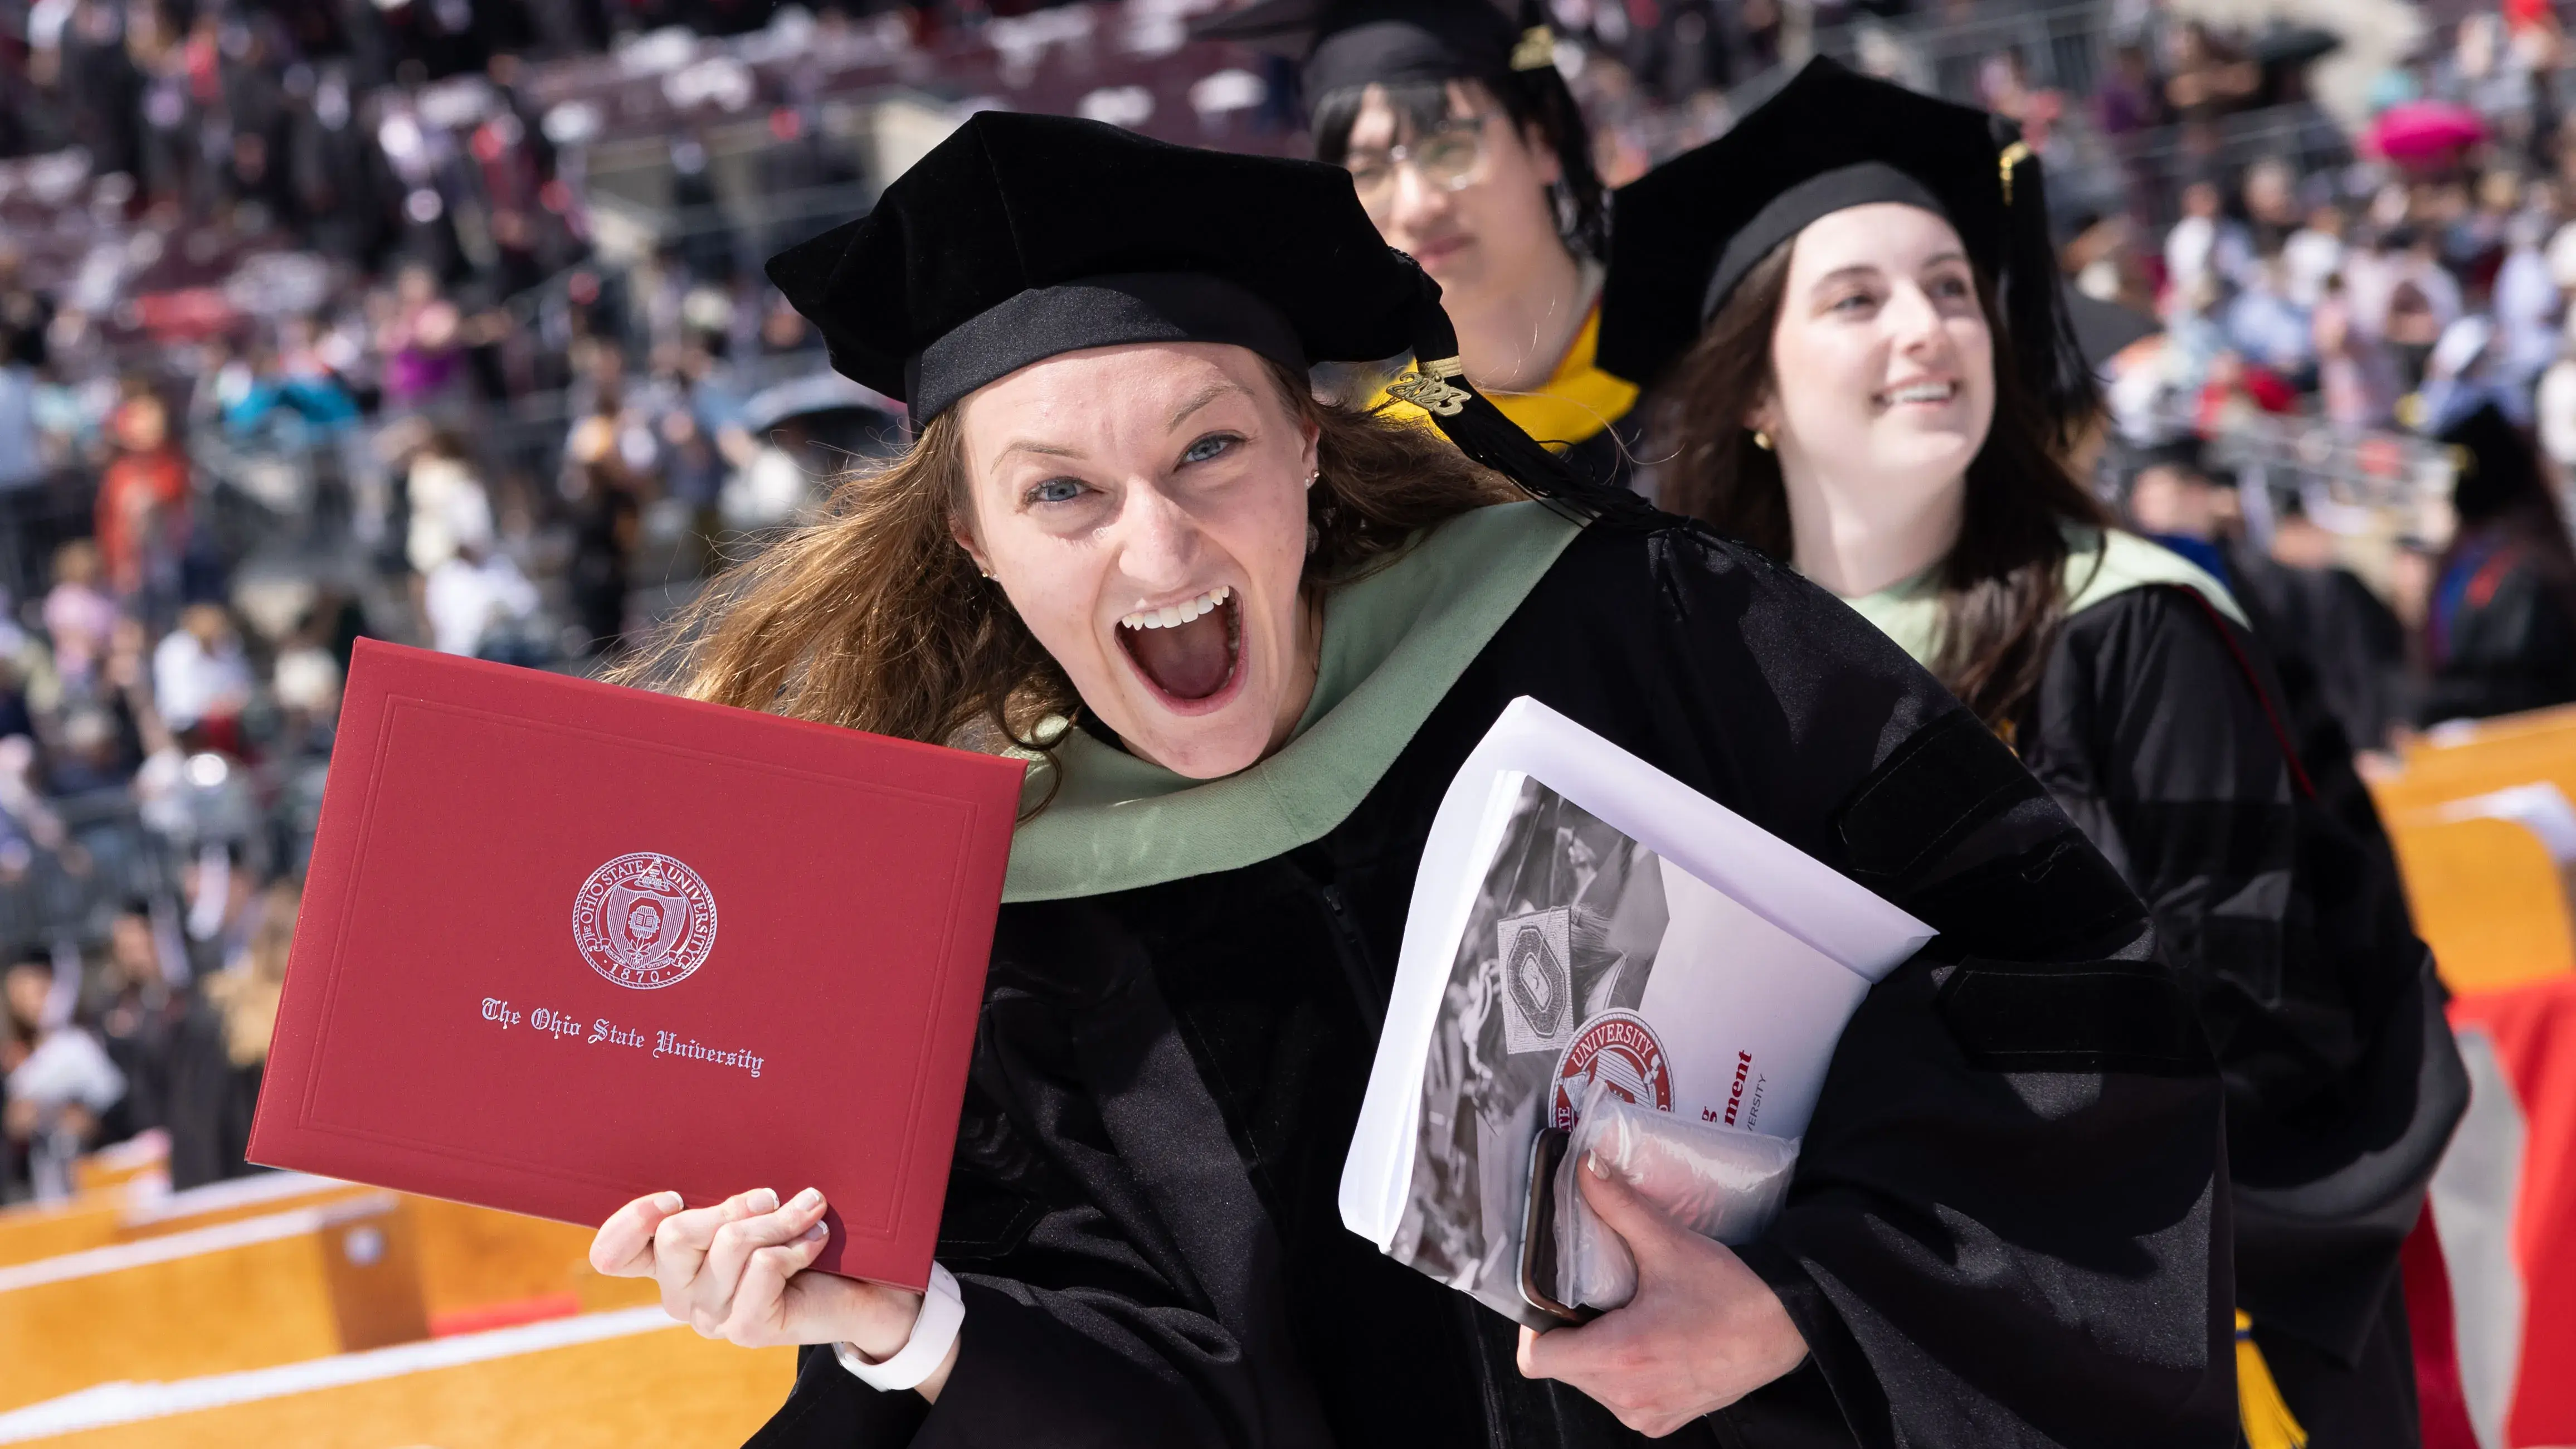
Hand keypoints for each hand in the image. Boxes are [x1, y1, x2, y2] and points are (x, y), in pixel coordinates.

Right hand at [591, 1188, 956, 1397]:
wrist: (862, 1287)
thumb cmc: (802, 1233)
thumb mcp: (756, 1204)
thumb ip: (724, 1192)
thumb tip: (712, 1151)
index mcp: (670, 1260)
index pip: (612, 1254)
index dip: (630, 1221)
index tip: (674, 1196)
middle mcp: (681, 1293)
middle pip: (674, 1235)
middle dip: (731, 1204)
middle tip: (771, 1197)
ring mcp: (712, 1317)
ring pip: (729, 1245)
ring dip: (779, 1218)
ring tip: (809, 1210)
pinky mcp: (747, 1329)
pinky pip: (763, 1267)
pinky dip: (796, 1243)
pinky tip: (814, 1240)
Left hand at [1516, 1152, 1808, 1436]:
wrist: (1787, 1329)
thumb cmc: (1733, 1292)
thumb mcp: (1670, 1243)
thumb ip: (1619, 1205)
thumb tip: (1584, 1168)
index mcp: (1619, 1356)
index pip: (1537, 1359)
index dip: (1534, 1326)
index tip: (1552, 1297)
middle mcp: (1627, 1396)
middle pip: (1562, 1368)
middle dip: (1568, 1332)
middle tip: (1594, 1296)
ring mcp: (1646, 1415)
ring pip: (1588, 1385)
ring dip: (1594, 1352)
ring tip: (1623, 1315)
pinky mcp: (1663, 1422)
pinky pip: (1619, 1400)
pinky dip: (1621, 1373)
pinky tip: (1646, 1341)